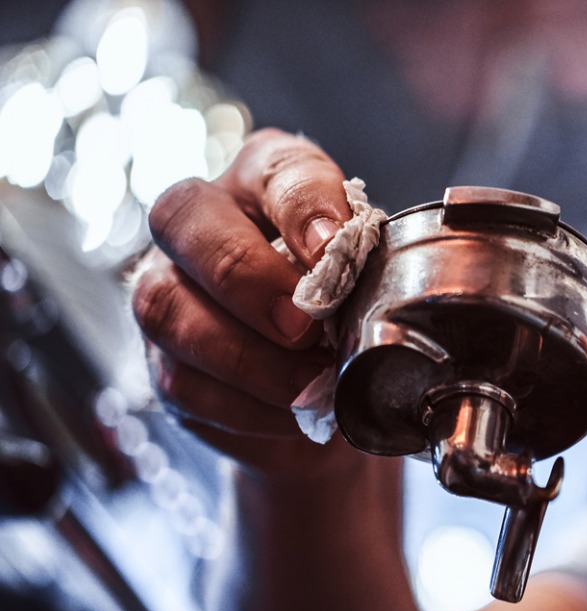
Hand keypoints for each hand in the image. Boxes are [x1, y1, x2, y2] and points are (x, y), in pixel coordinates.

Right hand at [132, 128, 358, 476]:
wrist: (331, 386)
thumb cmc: (350, 309)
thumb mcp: (371, 275)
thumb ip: (365, 269)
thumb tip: (370, 295)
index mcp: (266, 180)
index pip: (274, 168)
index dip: (303, 205)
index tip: (335, 245)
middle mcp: (201, 221)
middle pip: (183, 218)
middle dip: (246, 277)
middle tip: (304, 326)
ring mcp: (167, 287)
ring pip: (167, 307)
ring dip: (246, 356)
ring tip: (308, 383)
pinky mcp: (162, 359)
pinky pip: (182, 381)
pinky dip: (244, 406)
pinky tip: (290, 413)